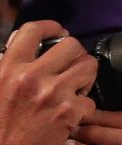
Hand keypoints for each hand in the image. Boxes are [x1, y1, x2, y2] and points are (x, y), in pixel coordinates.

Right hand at [0, 21, 98, 144]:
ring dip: (85, 78)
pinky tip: (71, 117)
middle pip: (72, 45)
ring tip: (74, 90)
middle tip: (71, 69)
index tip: (59, 34)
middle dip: (76, 56)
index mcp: (6, 69)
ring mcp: (51, 94)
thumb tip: (18, 43)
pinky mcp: (68, 114)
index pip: (33, 30)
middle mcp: (30, 77)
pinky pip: (89, 99)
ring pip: (89, 67)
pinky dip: (83, 108)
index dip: (51, 28)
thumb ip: (6, 67)